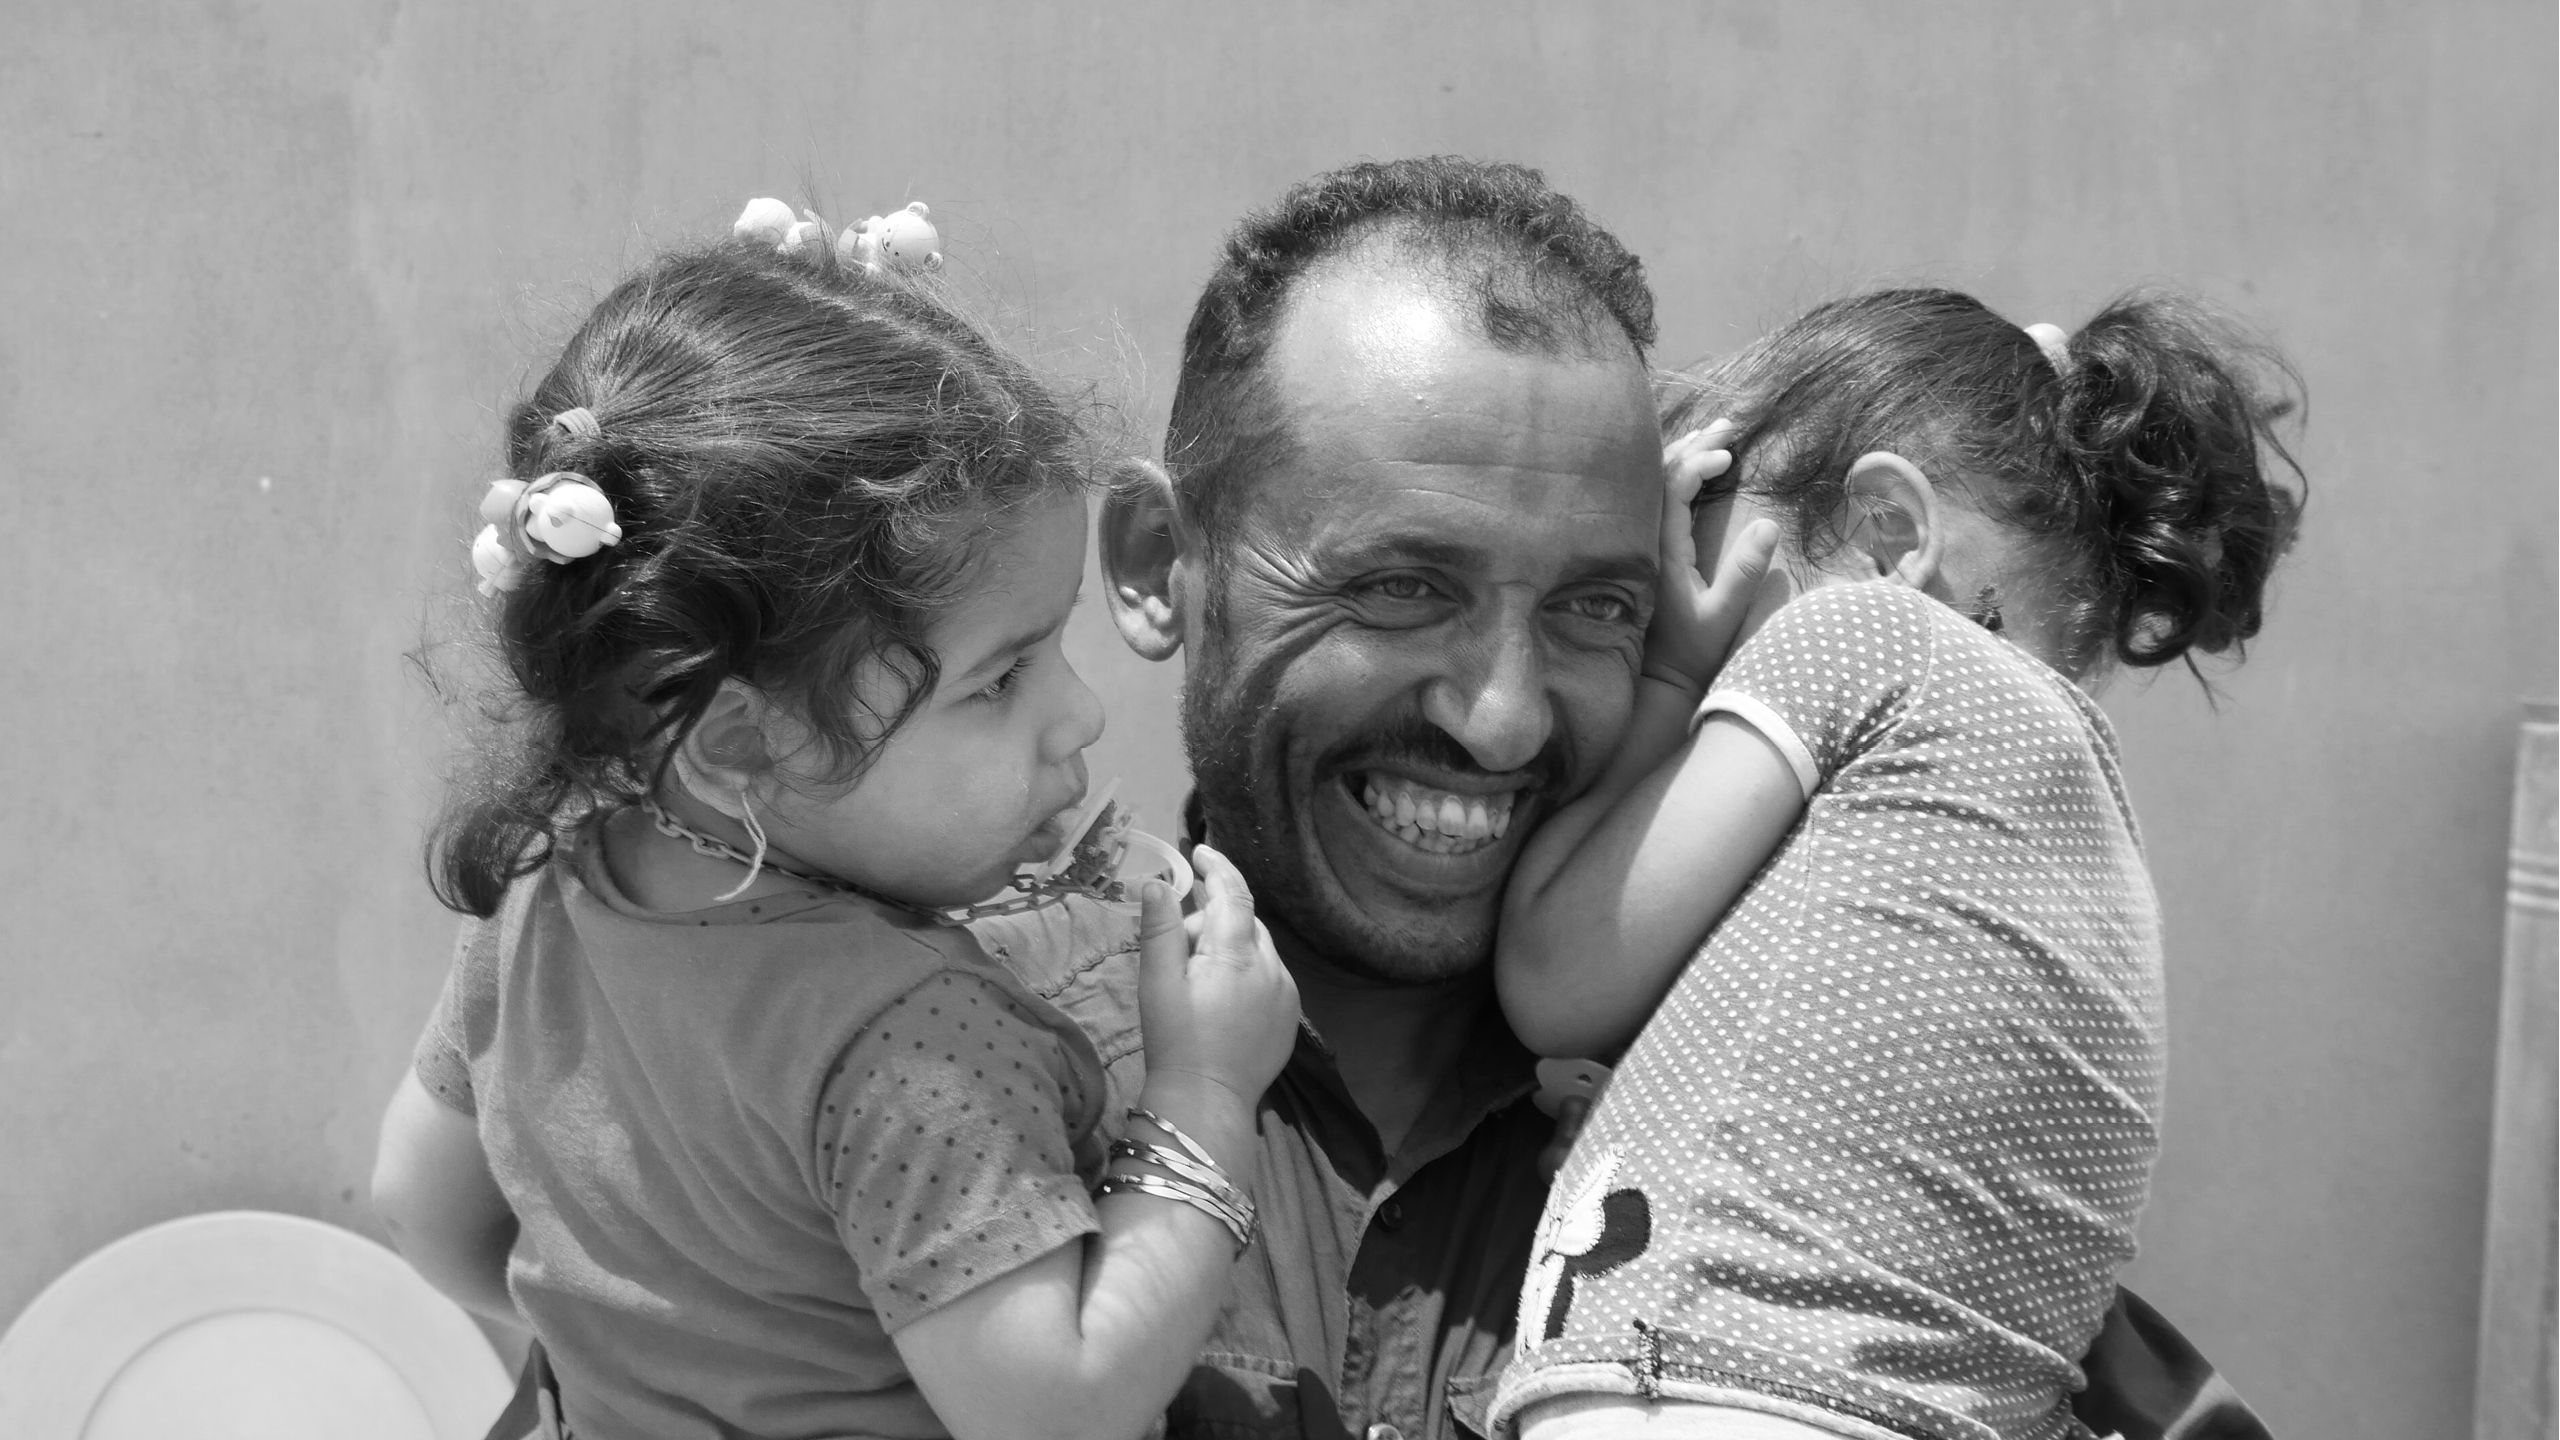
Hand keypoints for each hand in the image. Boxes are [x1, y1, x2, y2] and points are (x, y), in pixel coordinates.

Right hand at [1135, 844, 1300, 1108]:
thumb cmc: (1175, 1039)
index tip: (1199, 852)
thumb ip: (1160, 928)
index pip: (1235, 893)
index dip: (1218, 867)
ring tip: (1197, 975)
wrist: (1207, 1100)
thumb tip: (1160, 882)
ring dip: (1231, 945)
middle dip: (1213, 918)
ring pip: (1258, 948)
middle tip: (1178, 944)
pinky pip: (1270, 975)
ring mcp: (1286, 993)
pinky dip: (1248, 970)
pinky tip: (1222, 996)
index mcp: (1237, 953)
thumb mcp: (1157, 981)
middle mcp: (1271, 966)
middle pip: (1244, 920)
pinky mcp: (1290, 1016)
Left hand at [1641, 420, 1779, 694]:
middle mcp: (1647, 539)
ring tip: (1716, 434)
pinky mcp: (1651, 548)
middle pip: (1661, 475)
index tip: (1729, 456)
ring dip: (1684, 455)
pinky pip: (1658, 497)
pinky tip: (1695, 465)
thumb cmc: (1690, 652)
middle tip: (1728, 425)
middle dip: (1694, 446)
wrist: (1658, 678)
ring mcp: (1646, 541)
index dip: (1698, 464)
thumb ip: (1744, 572)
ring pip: (1657, 483)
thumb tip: (1769, 524)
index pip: (1672, 489)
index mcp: (1661, 549)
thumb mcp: (1723, 615)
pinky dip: (1677, 473)